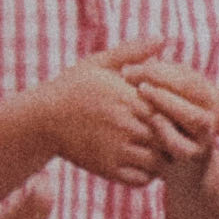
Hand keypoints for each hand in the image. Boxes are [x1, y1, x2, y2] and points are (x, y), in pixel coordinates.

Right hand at [28, 39, 210, 183]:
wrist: (42, 118)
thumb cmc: (74, 87)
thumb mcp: (101, 63)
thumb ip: (133, 52)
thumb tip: (162, 38)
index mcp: (130, 99)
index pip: (172, 110)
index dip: (176, 112)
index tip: (171, 110)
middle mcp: (126, 126)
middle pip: (170, 138)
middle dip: (174, 136)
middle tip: (173, 133)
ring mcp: (117, 150)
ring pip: (159, 162)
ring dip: (163, 157)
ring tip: (158, 148)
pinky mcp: (107, 169)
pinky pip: (141, 180)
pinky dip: (148, 175)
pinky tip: (143, 162)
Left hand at [118, 50, 218, 174]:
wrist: (182, 170)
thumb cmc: (166, 124)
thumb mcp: (165, 97)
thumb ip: (160, 73)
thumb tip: (156, 40)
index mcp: (208, 93)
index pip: (182, 73)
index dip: (154, 67)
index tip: (125, 67)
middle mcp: (214, 112)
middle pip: (190, 88)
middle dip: (158, 79)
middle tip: (128, 75)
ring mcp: (207, 136)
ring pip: (194, 117)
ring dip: (167, 103)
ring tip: (140, 94)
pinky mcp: (196, 158)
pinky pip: (182, 144)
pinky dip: (165, 132)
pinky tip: (146, 122)